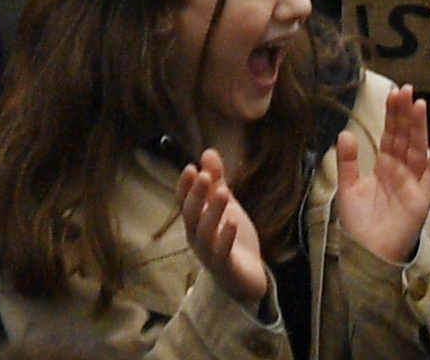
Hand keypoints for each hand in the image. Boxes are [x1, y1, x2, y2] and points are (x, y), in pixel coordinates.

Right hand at [176, 148, 272, 308]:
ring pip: (205, 232)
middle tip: (204, 175)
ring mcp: (209, 253)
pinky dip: (226, 236)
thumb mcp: (225, 206)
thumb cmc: (230, 239)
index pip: (184, 201)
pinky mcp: (224, 266)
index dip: (185, 186)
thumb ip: (217, 180)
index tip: (191, 167)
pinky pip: (222, 252)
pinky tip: (233, 221)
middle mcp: (196, 237)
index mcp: (195, 221)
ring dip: (212, 212)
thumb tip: (208, 151)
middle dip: (196, 195)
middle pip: (191, 214)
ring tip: (222, 192)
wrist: (245, 277)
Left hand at [332, 78, 429, 265]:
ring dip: (420, 128)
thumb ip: (347, 161)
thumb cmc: (358, 224)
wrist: (368, 253)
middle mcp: (401, 171)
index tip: (394, 93)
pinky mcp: (422, 198)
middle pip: (405, 137)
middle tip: (406, 90)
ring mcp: (413, 183)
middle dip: (405, 115)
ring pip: (418, 150)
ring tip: (420, 104)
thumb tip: (345, 132)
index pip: (391, 135)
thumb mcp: (347, 188)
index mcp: (384, 167)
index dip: (393, 115)